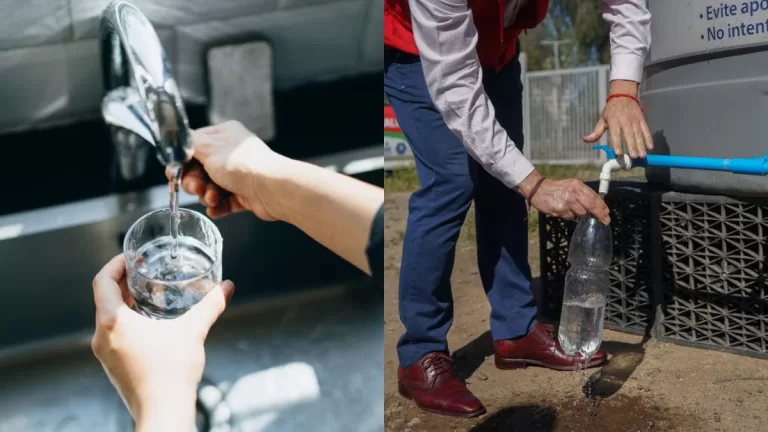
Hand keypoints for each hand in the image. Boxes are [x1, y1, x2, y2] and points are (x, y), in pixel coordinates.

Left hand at [91, 254, 234, 430]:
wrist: (164, 411)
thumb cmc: (170, 373)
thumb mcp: (193, 331)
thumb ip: (210, 305)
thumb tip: (225, 288)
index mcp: (113, 322)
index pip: (102, 281)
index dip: (115, 264)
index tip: (130, 258)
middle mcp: (102, 337)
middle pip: (103, 298)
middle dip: (122, 282)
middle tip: (142, 272)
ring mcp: (105, 353)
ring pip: (108, 318)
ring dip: (124, 303)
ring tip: (147, 295)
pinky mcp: (113, 366)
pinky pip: (113, 335)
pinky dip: (126, 323)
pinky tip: (149, 324)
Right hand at [170, 120, 288, 220]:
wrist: (272, 188)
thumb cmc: (243, 164)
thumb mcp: (207, 147)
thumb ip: (188, 143)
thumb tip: (178, 142)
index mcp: (223, 135)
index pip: (193, 147)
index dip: (182, 162)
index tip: (174, 173)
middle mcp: (230, 154)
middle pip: (199, 171)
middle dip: (194, 183)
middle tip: (197, 188)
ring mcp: (238, 175)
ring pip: (209, 188)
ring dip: (207, 196)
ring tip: (214, 198)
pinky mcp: (243, 195)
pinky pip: (222, 203)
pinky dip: (217, 207)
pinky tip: (216, 209)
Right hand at [518, 172, 610, 223]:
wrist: (538, 189)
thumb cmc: (556, 187)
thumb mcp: (571, 185)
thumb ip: (583, 193)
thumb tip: (596, 204)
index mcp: (578, 185)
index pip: (594, 197)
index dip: (602, 207)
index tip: (607, 213)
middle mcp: (573, 193)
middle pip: (591, 206)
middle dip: (599, 215)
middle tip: (605, 220)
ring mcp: (567, 202)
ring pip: (581, 213)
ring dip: (580, 214)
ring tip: (572, 209)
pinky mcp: (560, 210)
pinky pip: (570, 217)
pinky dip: (569, 215)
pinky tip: (564, 210)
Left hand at [583, 80, 652, 158]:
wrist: (624, 95)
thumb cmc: (611, 110)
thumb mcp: (602, 119)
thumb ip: (596, 132)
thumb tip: (585, 140)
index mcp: (614, 121)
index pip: (615, 134)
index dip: (617, 144)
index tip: (618, 153)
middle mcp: (625, 121)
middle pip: (629, 135)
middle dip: (632, 146)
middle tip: (634, 157)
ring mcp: (634, 120)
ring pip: (638, 134)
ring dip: (641, 145)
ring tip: (642, 155)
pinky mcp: (641, 120)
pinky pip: (646, 130)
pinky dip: (649, 138)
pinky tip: (650, 147)